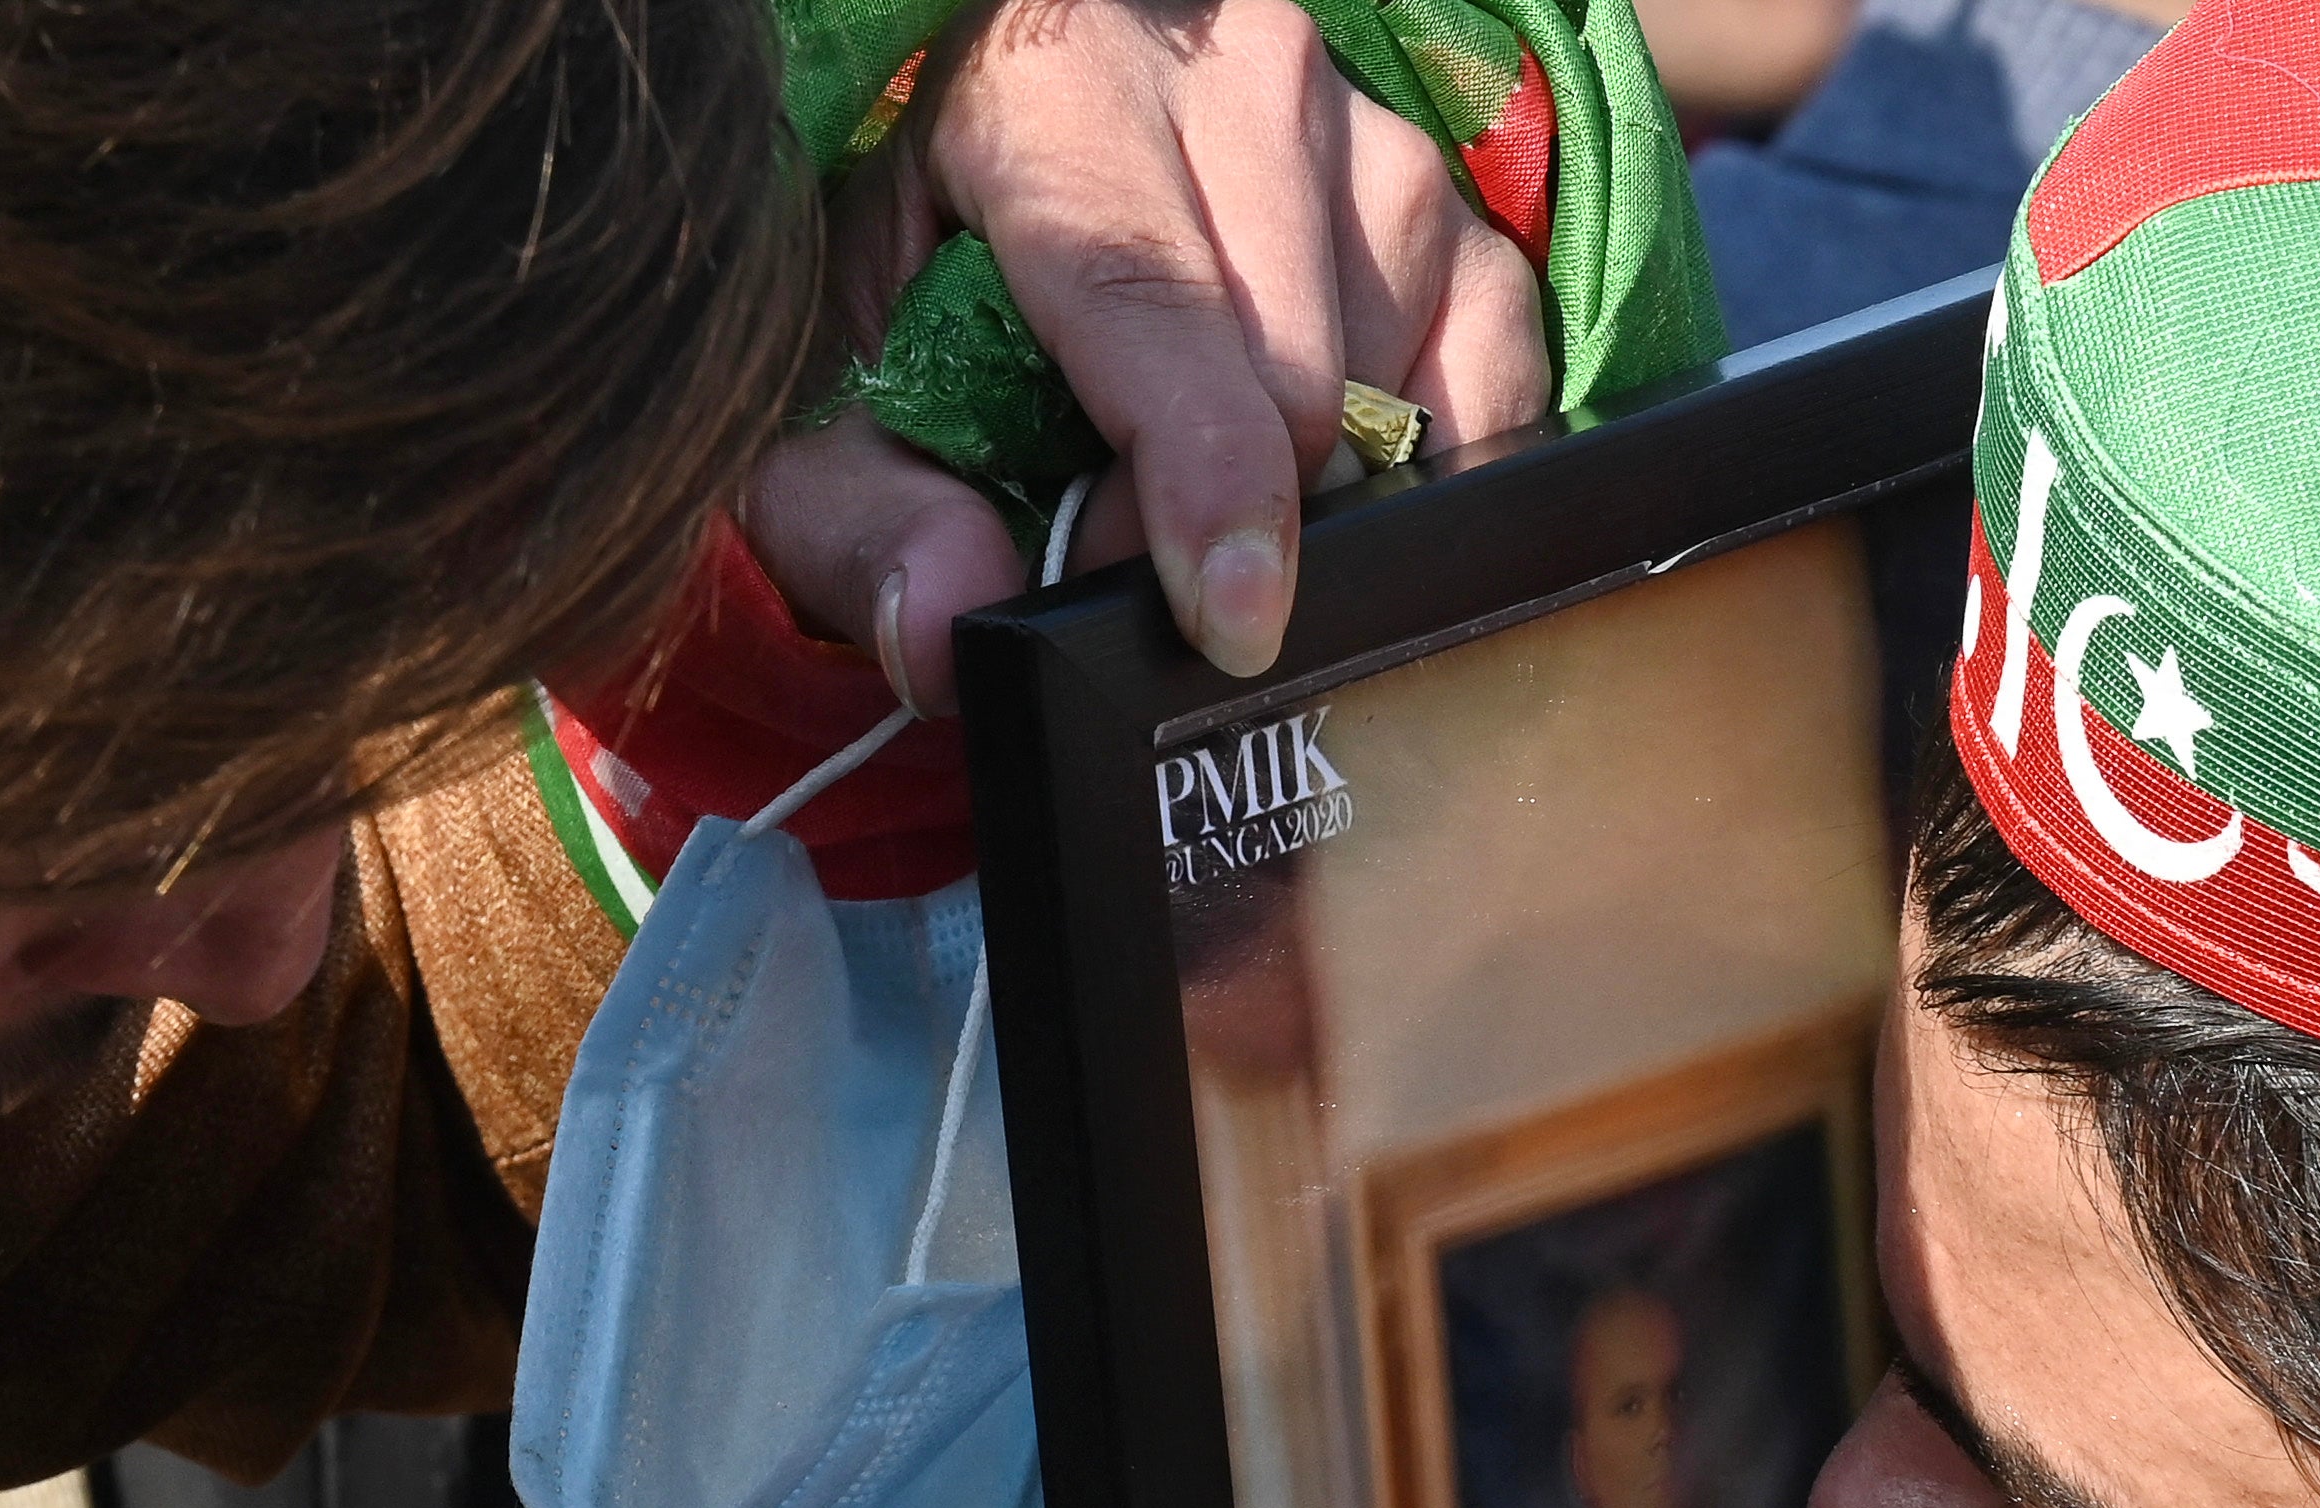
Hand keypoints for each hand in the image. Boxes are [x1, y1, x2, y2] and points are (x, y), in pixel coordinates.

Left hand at [750, 0, 1554, 707]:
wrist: (1003, 163)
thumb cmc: (915, 287)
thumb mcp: (829, 396)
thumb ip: (861, 517)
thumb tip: (951, 625)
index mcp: (1054, 76)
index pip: (1151, 292)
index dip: (1198, 473)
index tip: (1230, 619)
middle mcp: (1235, 69)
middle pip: (1291, 368)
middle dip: (1226, 519)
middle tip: (1141, 570)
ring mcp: (1366, 133)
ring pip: (1395, 378)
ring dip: (1320, 493)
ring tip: (1214, 495)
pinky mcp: (1451, 201)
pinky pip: (1490, 369)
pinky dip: (1427, 464)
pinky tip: (1341, 486)